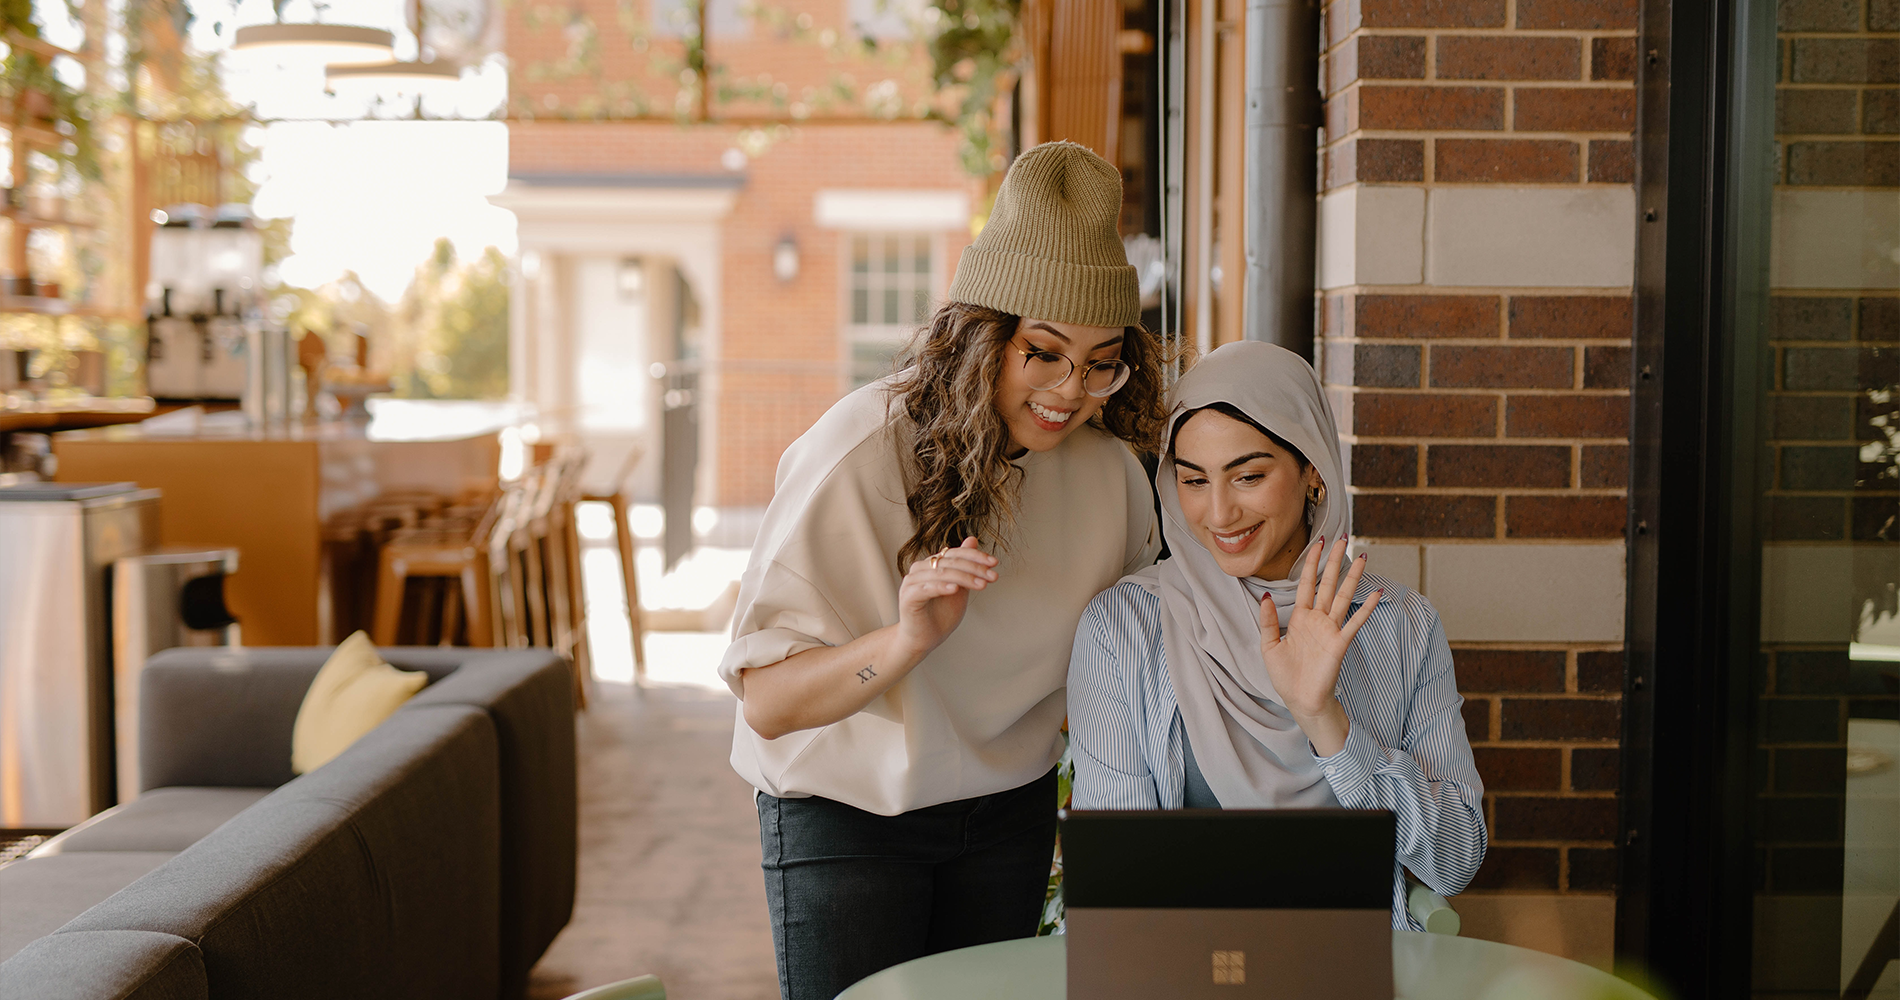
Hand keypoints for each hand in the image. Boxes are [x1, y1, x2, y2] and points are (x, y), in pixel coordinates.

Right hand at [894, 536, 996, 658]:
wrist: (923, 640)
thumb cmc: (939, 615)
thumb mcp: (959, 588)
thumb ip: (965, 567)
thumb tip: (972, 539)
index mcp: (931, 564)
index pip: (955, 553)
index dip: (975, 556)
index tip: (995, 563)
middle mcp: (920, 569)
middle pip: (950, 562)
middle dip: (974, 568)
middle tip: (992, 576)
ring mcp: (912, 582)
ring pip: (940, 573)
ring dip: (963, 578)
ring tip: (981, 585)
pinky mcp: (908, 597)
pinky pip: (925, 588)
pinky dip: (941, 587)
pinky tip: (955, 589)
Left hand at [1258, 537, 1380, 726]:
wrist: (1300, 700)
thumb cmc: (1286, 676)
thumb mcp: (1269, 646)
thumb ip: (1268, 620)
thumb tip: (1266, 596)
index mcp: (1300, 618)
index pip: (1307, 583)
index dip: (1312, 563)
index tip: (1317, 542)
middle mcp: (1318, 620)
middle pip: (1328, 583)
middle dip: (1334, 561)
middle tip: (1342, 538)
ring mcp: (1331, 630)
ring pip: (1343, 596)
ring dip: (1353, 577)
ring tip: (1363, 557)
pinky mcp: (1340, 643)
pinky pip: (1355, 622)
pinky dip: (1366, 608)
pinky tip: (1377, 594)